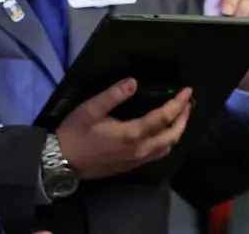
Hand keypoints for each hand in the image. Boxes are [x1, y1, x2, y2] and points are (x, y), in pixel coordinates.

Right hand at [56, 78, 191, 180]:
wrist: (60, 162)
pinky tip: (164, 133)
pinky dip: (167, 142)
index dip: (178, 103)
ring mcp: (136, 160)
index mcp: (132, 134)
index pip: (164, 118)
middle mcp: (139, 150)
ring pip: (166, 147)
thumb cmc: (75, 133)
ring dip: (177, 130)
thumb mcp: (90, 110)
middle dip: (184, 118)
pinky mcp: (130, 166)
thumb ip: (113, 95)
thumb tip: (133, 82)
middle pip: (172, 135)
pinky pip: (157, 155)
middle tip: (188, 102)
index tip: (188, 91)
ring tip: (180, 115)